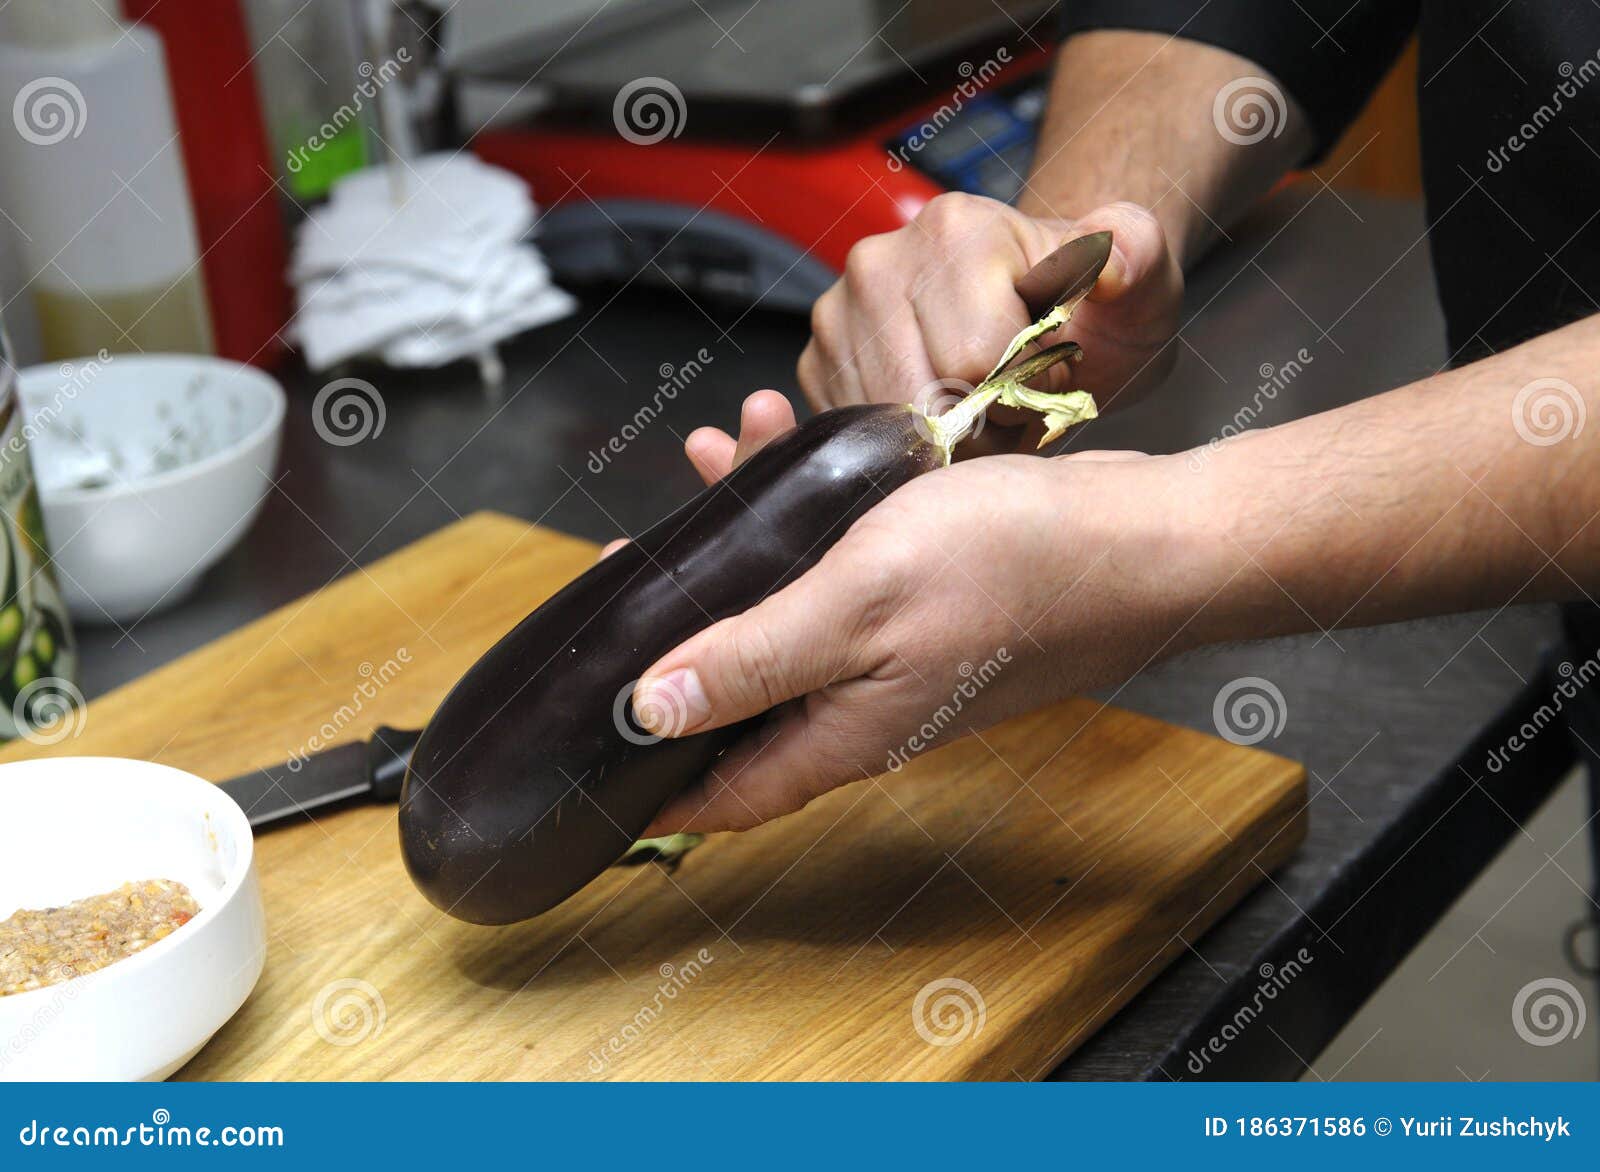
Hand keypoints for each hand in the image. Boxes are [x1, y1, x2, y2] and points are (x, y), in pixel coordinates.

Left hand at [632, 392, 1218, 834]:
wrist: (1145, 538)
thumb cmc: (1021, 570)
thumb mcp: (858, 607)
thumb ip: (752, 661)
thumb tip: (649, 712)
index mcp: (838, 734)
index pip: (719, 792)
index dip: (647, 780)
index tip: (587, 749)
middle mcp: (860, 710)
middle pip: (736, 691)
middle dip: (676, 623)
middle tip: (633, 559)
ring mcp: (894, 660)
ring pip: (782, 614)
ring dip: (737, 545)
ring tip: (713, 455)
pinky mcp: (922, 610)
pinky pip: (832, 572)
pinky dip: (798, 517)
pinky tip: (788, 449)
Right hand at [799, 195, 1182, 439]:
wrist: (1045, 311)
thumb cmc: (1090, 308)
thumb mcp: (1140, 284)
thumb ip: (1141, 259)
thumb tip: (1115, 265)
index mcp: (956, 229)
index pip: (976, 359)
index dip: (1021, 394)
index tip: (1045, 379)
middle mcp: (880, 262)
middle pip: (923, 396)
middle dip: (979, 423)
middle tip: (1015, 403)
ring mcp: (839, 312)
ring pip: (886, 423)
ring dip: (941, 439)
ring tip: (980, 408)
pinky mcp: (818, 361)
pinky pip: (856, 432)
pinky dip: (902, 442)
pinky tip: (939, 413)